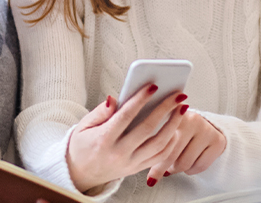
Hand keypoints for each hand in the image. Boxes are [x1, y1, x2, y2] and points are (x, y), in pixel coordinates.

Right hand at [66, 85, 187, 191]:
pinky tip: (175, 129)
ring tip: (180, 110)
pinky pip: (159, 157)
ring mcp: (130, 162)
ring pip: (159, 144)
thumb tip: (114, 99)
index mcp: (104, 139)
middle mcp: (119, 152)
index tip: (153, 86)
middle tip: (177, 95)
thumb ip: (100, 112)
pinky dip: (170, 142)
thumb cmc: (81, 146)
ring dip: (173, 125)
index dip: (140, 99)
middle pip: (148, 128)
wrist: (80, 173)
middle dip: (165, 109)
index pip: (126, 115)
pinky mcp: (137, 169)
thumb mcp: (83, 126)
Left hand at [148, 109, 225, 180]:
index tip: (150, 178)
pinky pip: (200, 166)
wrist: (207, 124)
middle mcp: (191, 120)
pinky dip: (192, 170)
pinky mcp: (217, 141)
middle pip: (173, 154)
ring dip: (178, 169)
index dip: (155, 163)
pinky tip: (189, 163)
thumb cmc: (180, 129)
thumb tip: (141, 164)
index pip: (160, 143)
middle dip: (165, 168)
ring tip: (175, 164)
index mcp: (172, 113)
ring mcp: (205, 130)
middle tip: (164, 172)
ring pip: (186, 163)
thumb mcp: (166, 127)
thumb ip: (154, 139)